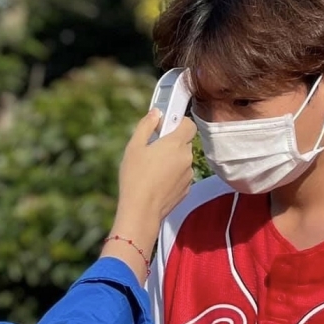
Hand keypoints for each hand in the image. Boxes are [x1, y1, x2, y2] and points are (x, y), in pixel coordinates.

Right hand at [115, 110, 196, 231]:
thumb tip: (156, 113)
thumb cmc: (135, 177)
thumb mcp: (134, 147)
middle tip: (153, 149)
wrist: (142, 210)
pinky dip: (173, 175)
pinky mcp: (187, 188)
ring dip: (172, 160)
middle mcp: (186, 157)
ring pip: (183, 160)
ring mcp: (188, 174)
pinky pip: (182, 175)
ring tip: (152, 169)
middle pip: (184, 142)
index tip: (166, 126)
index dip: (179, 122)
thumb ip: (146, 126)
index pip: (189, 124)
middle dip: (172, 143)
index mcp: (175, 143)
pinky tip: (157, 182)